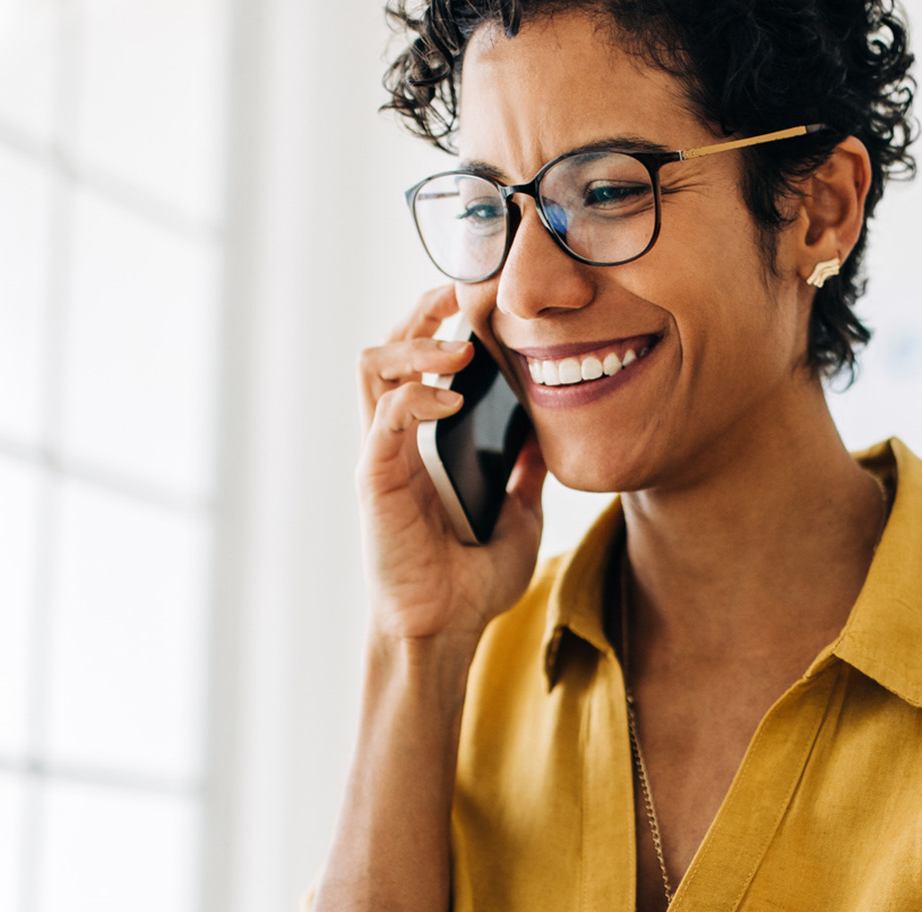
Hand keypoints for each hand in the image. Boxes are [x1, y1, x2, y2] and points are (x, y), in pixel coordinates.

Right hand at [355, 285, 547, 642]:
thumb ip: (525, 476)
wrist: (446, 632)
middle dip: (420, 311)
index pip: (416, 363)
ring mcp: (381, 456)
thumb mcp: (518, 516)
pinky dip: (418, 395)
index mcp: (422, 444)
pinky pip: (386, 417)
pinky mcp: (376, 479)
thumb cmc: (471, 583)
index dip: (439, 321)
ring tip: (461, 343)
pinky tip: (453, 397)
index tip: (477, 297)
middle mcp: (394, 442)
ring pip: (373, 367)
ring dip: (415, 343)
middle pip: (387, 348)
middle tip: (460, 291)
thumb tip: (548, 444)